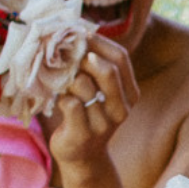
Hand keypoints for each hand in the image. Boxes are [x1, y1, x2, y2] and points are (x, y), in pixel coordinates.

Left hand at [48, 42, 138, 184]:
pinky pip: (71, 104)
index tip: (79, 35)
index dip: (99, 43)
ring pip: (84, 85)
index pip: (121, 58)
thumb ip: (95, 68)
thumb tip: (78, 32)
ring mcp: (104, 124)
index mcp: (130, 94)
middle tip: (65, 55)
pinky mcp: (84, 135)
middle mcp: (122, 109)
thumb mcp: (98, 91)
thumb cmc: (86, 114)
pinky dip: (60, 97)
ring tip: (60, 81)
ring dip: (67, 78)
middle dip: (83, 57)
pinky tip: (59, 101)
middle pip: (108, 71)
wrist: (82, 156)